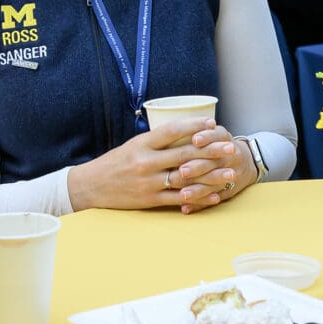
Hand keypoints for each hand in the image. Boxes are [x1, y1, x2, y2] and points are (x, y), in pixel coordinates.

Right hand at [67, 120, 222, 212]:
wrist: (91, 186)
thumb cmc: (115, 163)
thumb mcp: (133, 145)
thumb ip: (157, 141)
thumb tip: (186, 131)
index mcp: (142, 144)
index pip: (171, 131)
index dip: (193, 126)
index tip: (212, 123)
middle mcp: (146, 162)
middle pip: (184, 154)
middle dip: (211, 151)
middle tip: (231, 147)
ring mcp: (148, 182)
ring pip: (185, 178)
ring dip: (211, 176)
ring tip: (230, 172)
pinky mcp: (149, 200)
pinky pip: (178, 198)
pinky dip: (198, 198)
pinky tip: (214, 196)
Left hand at [169, 126, 251, 212]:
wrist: (245, 161)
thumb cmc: (217, 144)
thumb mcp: (212, 133)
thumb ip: (195, 131)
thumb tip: (172, 130)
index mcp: (223, 138)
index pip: (217, 135)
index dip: (206, 137)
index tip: (195, 140)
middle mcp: (230, 155)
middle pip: (214, 161)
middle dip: (198, 166)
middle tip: (183, 171)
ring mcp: (232, 174)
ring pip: (215, 183)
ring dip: (198, 189)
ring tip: (183, 195)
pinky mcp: (229, 190)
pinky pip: (214, 198)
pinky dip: (200, 204)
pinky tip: (186, 208)